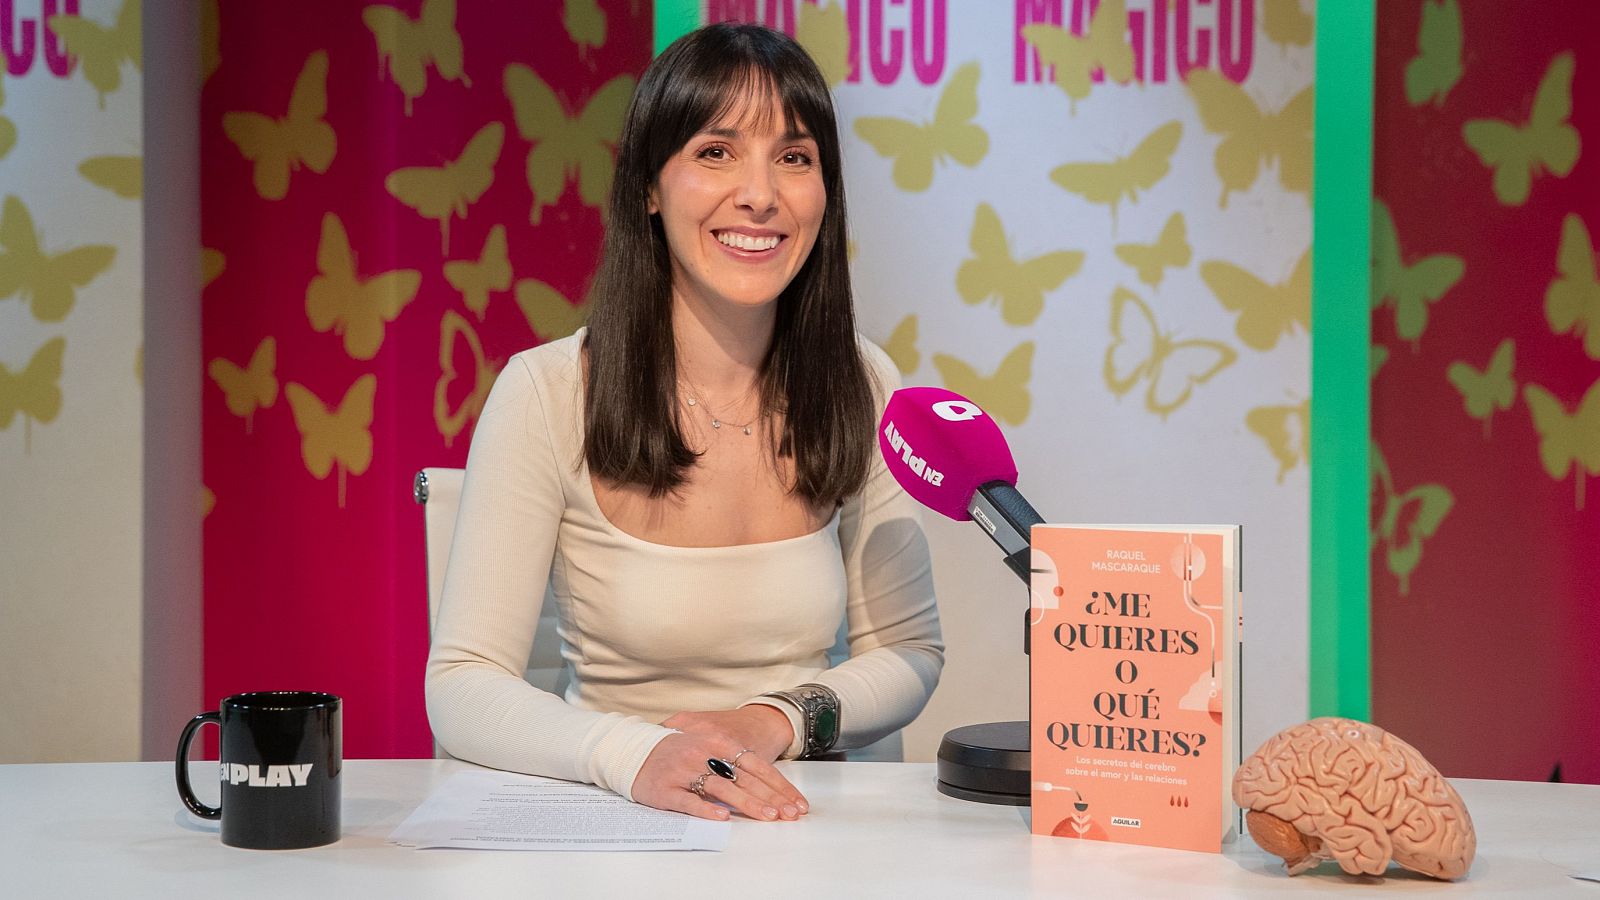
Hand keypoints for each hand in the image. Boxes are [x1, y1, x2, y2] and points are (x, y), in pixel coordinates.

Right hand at [630, 709, 807, 821]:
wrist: (633, 748)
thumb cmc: (677, 749)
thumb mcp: (707, 745)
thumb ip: (733, 759)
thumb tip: (766, 781)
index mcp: (717, 742)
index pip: (756, 765)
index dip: (778, 785)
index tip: (796, 803)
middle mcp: (702, 753)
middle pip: (744, 778)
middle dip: (770, 798)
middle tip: (789, 814)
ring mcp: (684, 771)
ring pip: (721, 788)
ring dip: (747, 803)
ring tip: (767, 816)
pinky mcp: (666, 789)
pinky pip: (688, 801)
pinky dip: (706, 809)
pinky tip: (722, 817)